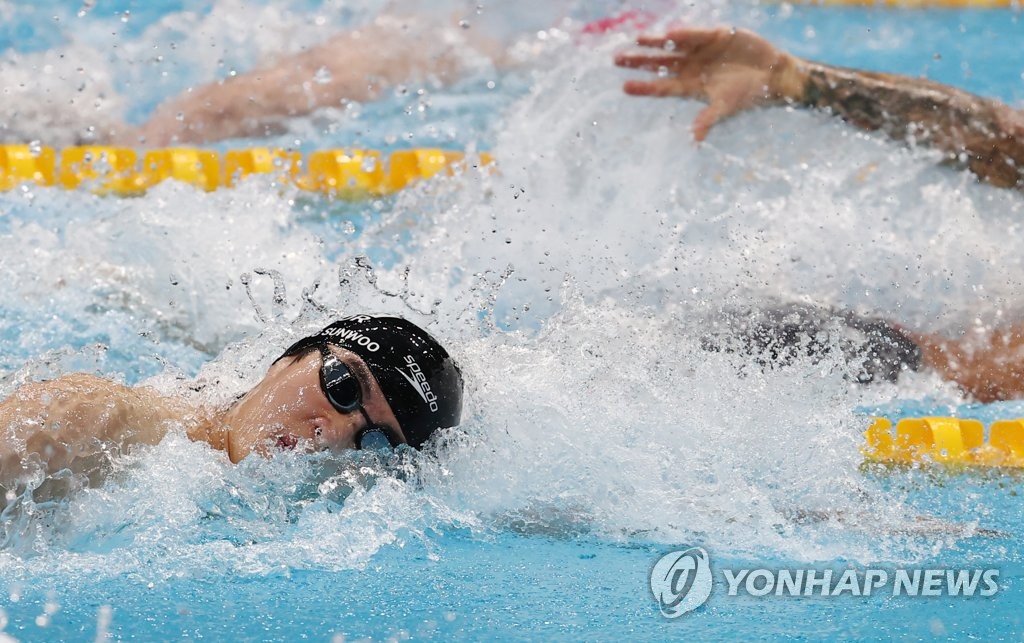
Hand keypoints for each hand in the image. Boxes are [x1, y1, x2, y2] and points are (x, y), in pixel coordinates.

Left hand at [614, 27, 801, 140]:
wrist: (774, 74)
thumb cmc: (749, 95)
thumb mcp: (726, 107)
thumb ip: (708, 119)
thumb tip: (695, 139)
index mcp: (690, 87)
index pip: (661, 87)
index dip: (643, 87)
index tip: (624, 87)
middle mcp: (692, 68)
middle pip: (659, 64)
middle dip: (639, 61)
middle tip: (616, 59)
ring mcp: (702, 51)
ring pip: (672, 47)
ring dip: (654, 43)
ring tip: (636, 39)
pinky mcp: (716, 36)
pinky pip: (695, 35)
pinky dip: (684, 35)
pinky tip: (669, 35)